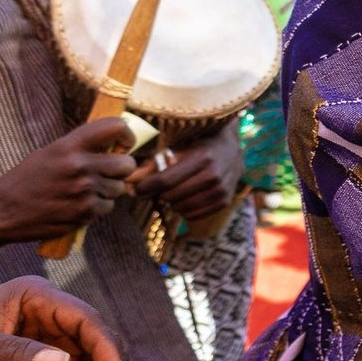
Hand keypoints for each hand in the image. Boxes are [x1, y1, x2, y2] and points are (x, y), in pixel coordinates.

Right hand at [0, 118, 137, 243]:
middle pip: (126, 163)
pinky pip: (108, 207)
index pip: (116, 126)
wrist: (1, 211)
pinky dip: (97, 207)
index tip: (124, 144)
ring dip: (108, 190)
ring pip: (119, 188)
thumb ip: (81, 147)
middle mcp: (79, 165)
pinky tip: (77, 205)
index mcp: (69, 145)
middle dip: (120, 169)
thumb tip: (115, 143)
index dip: (127, 135)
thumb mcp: (50, 153)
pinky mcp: (84, 212)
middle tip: (107, 172)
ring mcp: (84, 190)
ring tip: (83, 191)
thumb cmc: (25, 180)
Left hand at [129, 126, 243, 220]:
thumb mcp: (177, 147)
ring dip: (172, 201)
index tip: (136, 188)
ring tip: (174, 190)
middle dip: (159, 193)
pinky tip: (186, 196)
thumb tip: (129, 180)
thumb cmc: (198, 145)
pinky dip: (184, 209)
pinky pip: (193, 215)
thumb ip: (153, 163)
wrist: (232, 149)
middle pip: (171, 196)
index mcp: (202, 157)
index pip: (166, 180)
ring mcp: (221, 190)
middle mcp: (214, 175)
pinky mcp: (224, 201)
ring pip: (181, 208)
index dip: (145, 187)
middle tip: (158, 186)